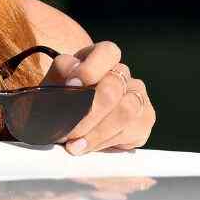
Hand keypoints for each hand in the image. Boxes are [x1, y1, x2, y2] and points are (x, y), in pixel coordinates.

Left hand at [39, 41, 155, 154]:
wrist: (69, 114)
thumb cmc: (62, 93)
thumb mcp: (55, 78)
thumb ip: (62, 73)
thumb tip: (73, 83)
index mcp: (103, 56)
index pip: (108, 53)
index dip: (90, 70)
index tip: (71, 86)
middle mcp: (123, 74)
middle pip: (113, 89)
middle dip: (87, 112)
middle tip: (67, 129)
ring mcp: (137, 96)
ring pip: (125, 112)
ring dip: (97, 132)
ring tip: (75, 144)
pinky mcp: (144, 121)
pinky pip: (132, 132)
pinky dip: (106, 142)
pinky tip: (88, 146)